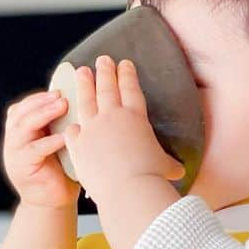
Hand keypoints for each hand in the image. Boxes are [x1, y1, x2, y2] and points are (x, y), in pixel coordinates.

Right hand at [1, 90, 79, 208]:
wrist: (53, 201)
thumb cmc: (60, 169)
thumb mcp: (56, 140)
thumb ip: (57, 123)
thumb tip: (78, 97)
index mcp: (19, 131)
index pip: (22, 107)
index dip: (38, 97)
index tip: (58, 88)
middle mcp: (12, 140)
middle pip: (19, 113)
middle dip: (40, 101)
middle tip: (60, 95)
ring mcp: (14, 154)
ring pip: (22, 127)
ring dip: (42, 114)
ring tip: (61, 106)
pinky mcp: (21, 168)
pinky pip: (34, 150)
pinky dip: (49, 141)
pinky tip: (64, 136)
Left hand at [63, 56, 183, 204]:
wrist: (126, 189)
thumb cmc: (149, 178)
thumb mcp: (164, 167)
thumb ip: (167, 164)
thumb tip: (178, 170)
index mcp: (135, 118)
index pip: (131, 89)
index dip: (127, 75)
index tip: (124, 63)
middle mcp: (112, 118)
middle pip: (107, 88)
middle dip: (105, 72)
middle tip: (102, 59)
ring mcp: (92, 129)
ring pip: (86, 101)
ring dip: (83, 85)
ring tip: (81, 71)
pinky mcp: (78, 144)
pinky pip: (72, 130)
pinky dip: (72, 124)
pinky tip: (70, 119)